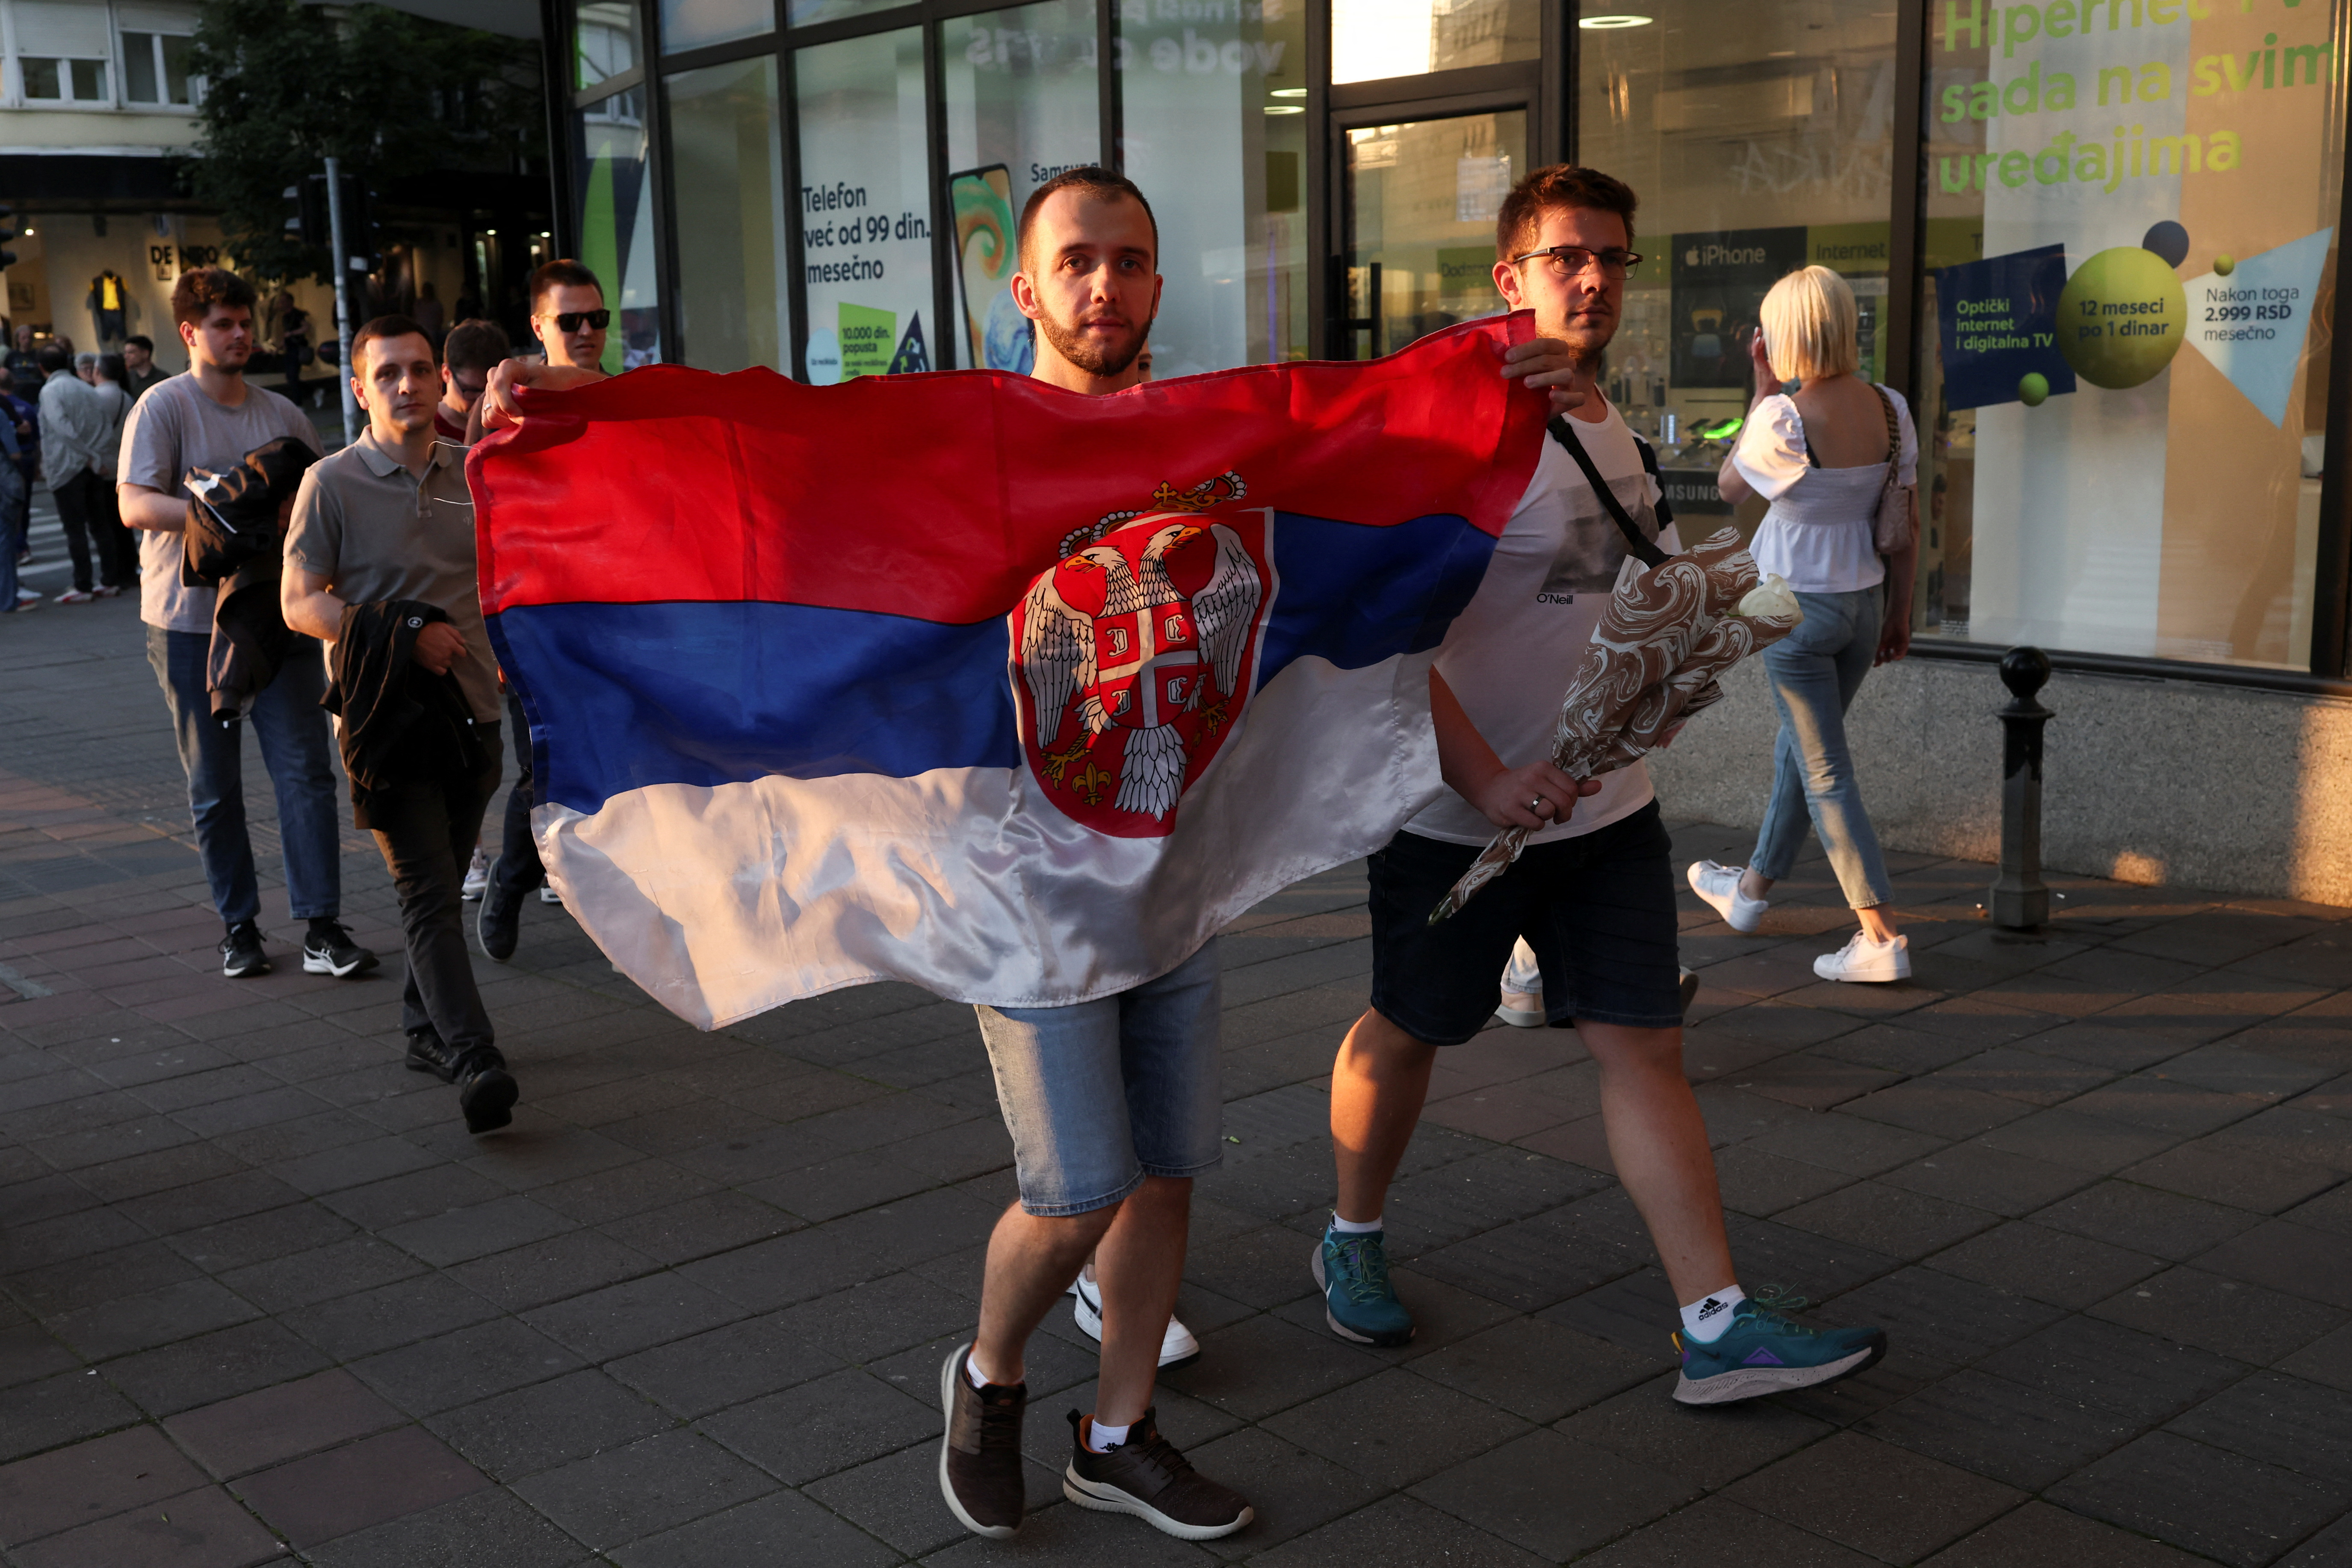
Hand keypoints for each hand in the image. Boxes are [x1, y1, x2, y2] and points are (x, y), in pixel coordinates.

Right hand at [412, 621, 467, 675]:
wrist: (412, 636)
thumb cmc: (428, 629)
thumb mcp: (443, 626)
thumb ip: (455, 634)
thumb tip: (463, 642)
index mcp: (451, 645)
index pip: (462, 652)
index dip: (459, 650)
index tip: (455, 648)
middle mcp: (446, 654)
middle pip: (453, 658)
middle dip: (450, 653)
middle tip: (442, 648)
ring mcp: (439, 661)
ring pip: (447, 664)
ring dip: (445, 660)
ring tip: (438, 655)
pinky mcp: (431, 666)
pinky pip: (441, 672)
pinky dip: (441, 669)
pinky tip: (437, 663)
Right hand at [483, 358, 607, 430]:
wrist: (565, 390)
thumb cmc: (561, 389)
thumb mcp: (547, 392)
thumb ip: (524, 398)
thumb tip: (515, 412)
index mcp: (509, 366)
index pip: (496, 385)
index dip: (507, 404)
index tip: (522, 417)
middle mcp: (498, 374)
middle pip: (491, 403)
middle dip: (509, 414)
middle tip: (528, 419)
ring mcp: (493, 387)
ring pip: (488, 412)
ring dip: (506, 419)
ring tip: (525, 417)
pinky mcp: (493, 400)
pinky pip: (487, 417)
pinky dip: (501, 423)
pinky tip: (518, 420)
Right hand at [1465, 760, 1601, 830]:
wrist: (1490, 789)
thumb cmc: (1523, 786)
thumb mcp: (1547, 781)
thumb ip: (1573, 786)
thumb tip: (1598, 786)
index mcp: (1543, 768)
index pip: (1571, 787)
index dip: (1572, 801)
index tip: (1563, 805)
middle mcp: (1532, 777)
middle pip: (1562, 801)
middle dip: (1564, 814)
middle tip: (1557, 817)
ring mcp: (1519, 793)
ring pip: (1548, 811)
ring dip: (1547, 819)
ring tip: (1539, 815)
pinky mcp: (1510, 809)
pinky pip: (1535, 823)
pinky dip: (1536, 825)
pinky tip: (1528, 819)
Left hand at [1501, 337, 1590, 416]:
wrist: (1531, 405)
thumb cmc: (1524, 380)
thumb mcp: (1517, 367)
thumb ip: (1510, 357)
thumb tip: (1496, 346)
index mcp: (1556, 349)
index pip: (1545, 344)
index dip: (1526, 350)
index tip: (1507, 357)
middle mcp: (1567, 362)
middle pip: (1550, 360)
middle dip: (1525, 365)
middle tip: (1505, 373)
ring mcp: (1572, 381)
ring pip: (1565, 375)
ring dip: (1545, 378)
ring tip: (1526, 383)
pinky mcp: (1573, 399)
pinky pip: (1578, 398)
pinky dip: (1565, 396)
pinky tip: (1551, 396)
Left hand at [1747, 329, 1773, 389]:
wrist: (1764, 394)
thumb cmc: (1771, 387)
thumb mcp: (1776, 377)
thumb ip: (1778, 367)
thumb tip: (1782, 358)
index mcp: (1761, 366)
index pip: (1757, 354)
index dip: (1758, 345)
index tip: (1761, 337)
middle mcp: (1757, 363)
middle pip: (1754, 349)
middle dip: (1756, 338)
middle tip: (1758, 328)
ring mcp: (1757, 364)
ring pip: (1755, 350)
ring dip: (1757, 340)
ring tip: (1759, 331)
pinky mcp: (1759, 365)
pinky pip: (1758, 352)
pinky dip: (1760, 345)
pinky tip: (1763, 340)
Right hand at [1876, 611, 1911, 664]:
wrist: (1895, 620)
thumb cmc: (1886, 628)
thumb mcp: (1880, 642)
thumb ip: (1878, 654)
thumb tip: (1875, 666)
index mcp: (1886, 645)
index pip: (1882, 656)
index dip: (1879, 660)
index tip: (1875, 664)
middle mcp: (1892, 646)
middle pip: (1888, 658)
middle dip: (1884, 658)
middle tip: (1882, 653)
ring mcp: (1899, 646)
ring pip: (1895, 658)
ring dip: (1890, 658)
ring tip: (1888, 652)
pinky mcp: (1905, 645)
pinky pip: (1901, 655)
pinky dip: (1896, 656)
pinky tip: (1893, 651)